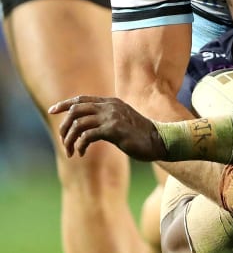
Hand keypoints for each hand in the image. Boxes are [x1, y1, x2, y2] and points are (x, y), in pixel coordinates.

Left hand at [49, 95, 166, 160]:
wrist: (160, 141)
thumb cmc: (141, 135)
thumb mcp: (123, 121)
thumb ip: (107, 119)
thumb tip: (88, 128)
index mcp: (111, 102)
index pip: (81, 99)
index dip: (64, 104)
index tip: (52, 111)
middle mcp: (110, 106)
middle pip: (75, 110)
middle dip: (64, 126)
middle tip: (63, 142)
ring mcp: (112, 117)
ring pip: (78, 124)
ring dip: (69, 139)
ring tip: (71, 152)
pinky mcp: (114, 129)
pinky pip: (87, 135)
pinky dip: (80, 145)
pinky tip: (82, 153)